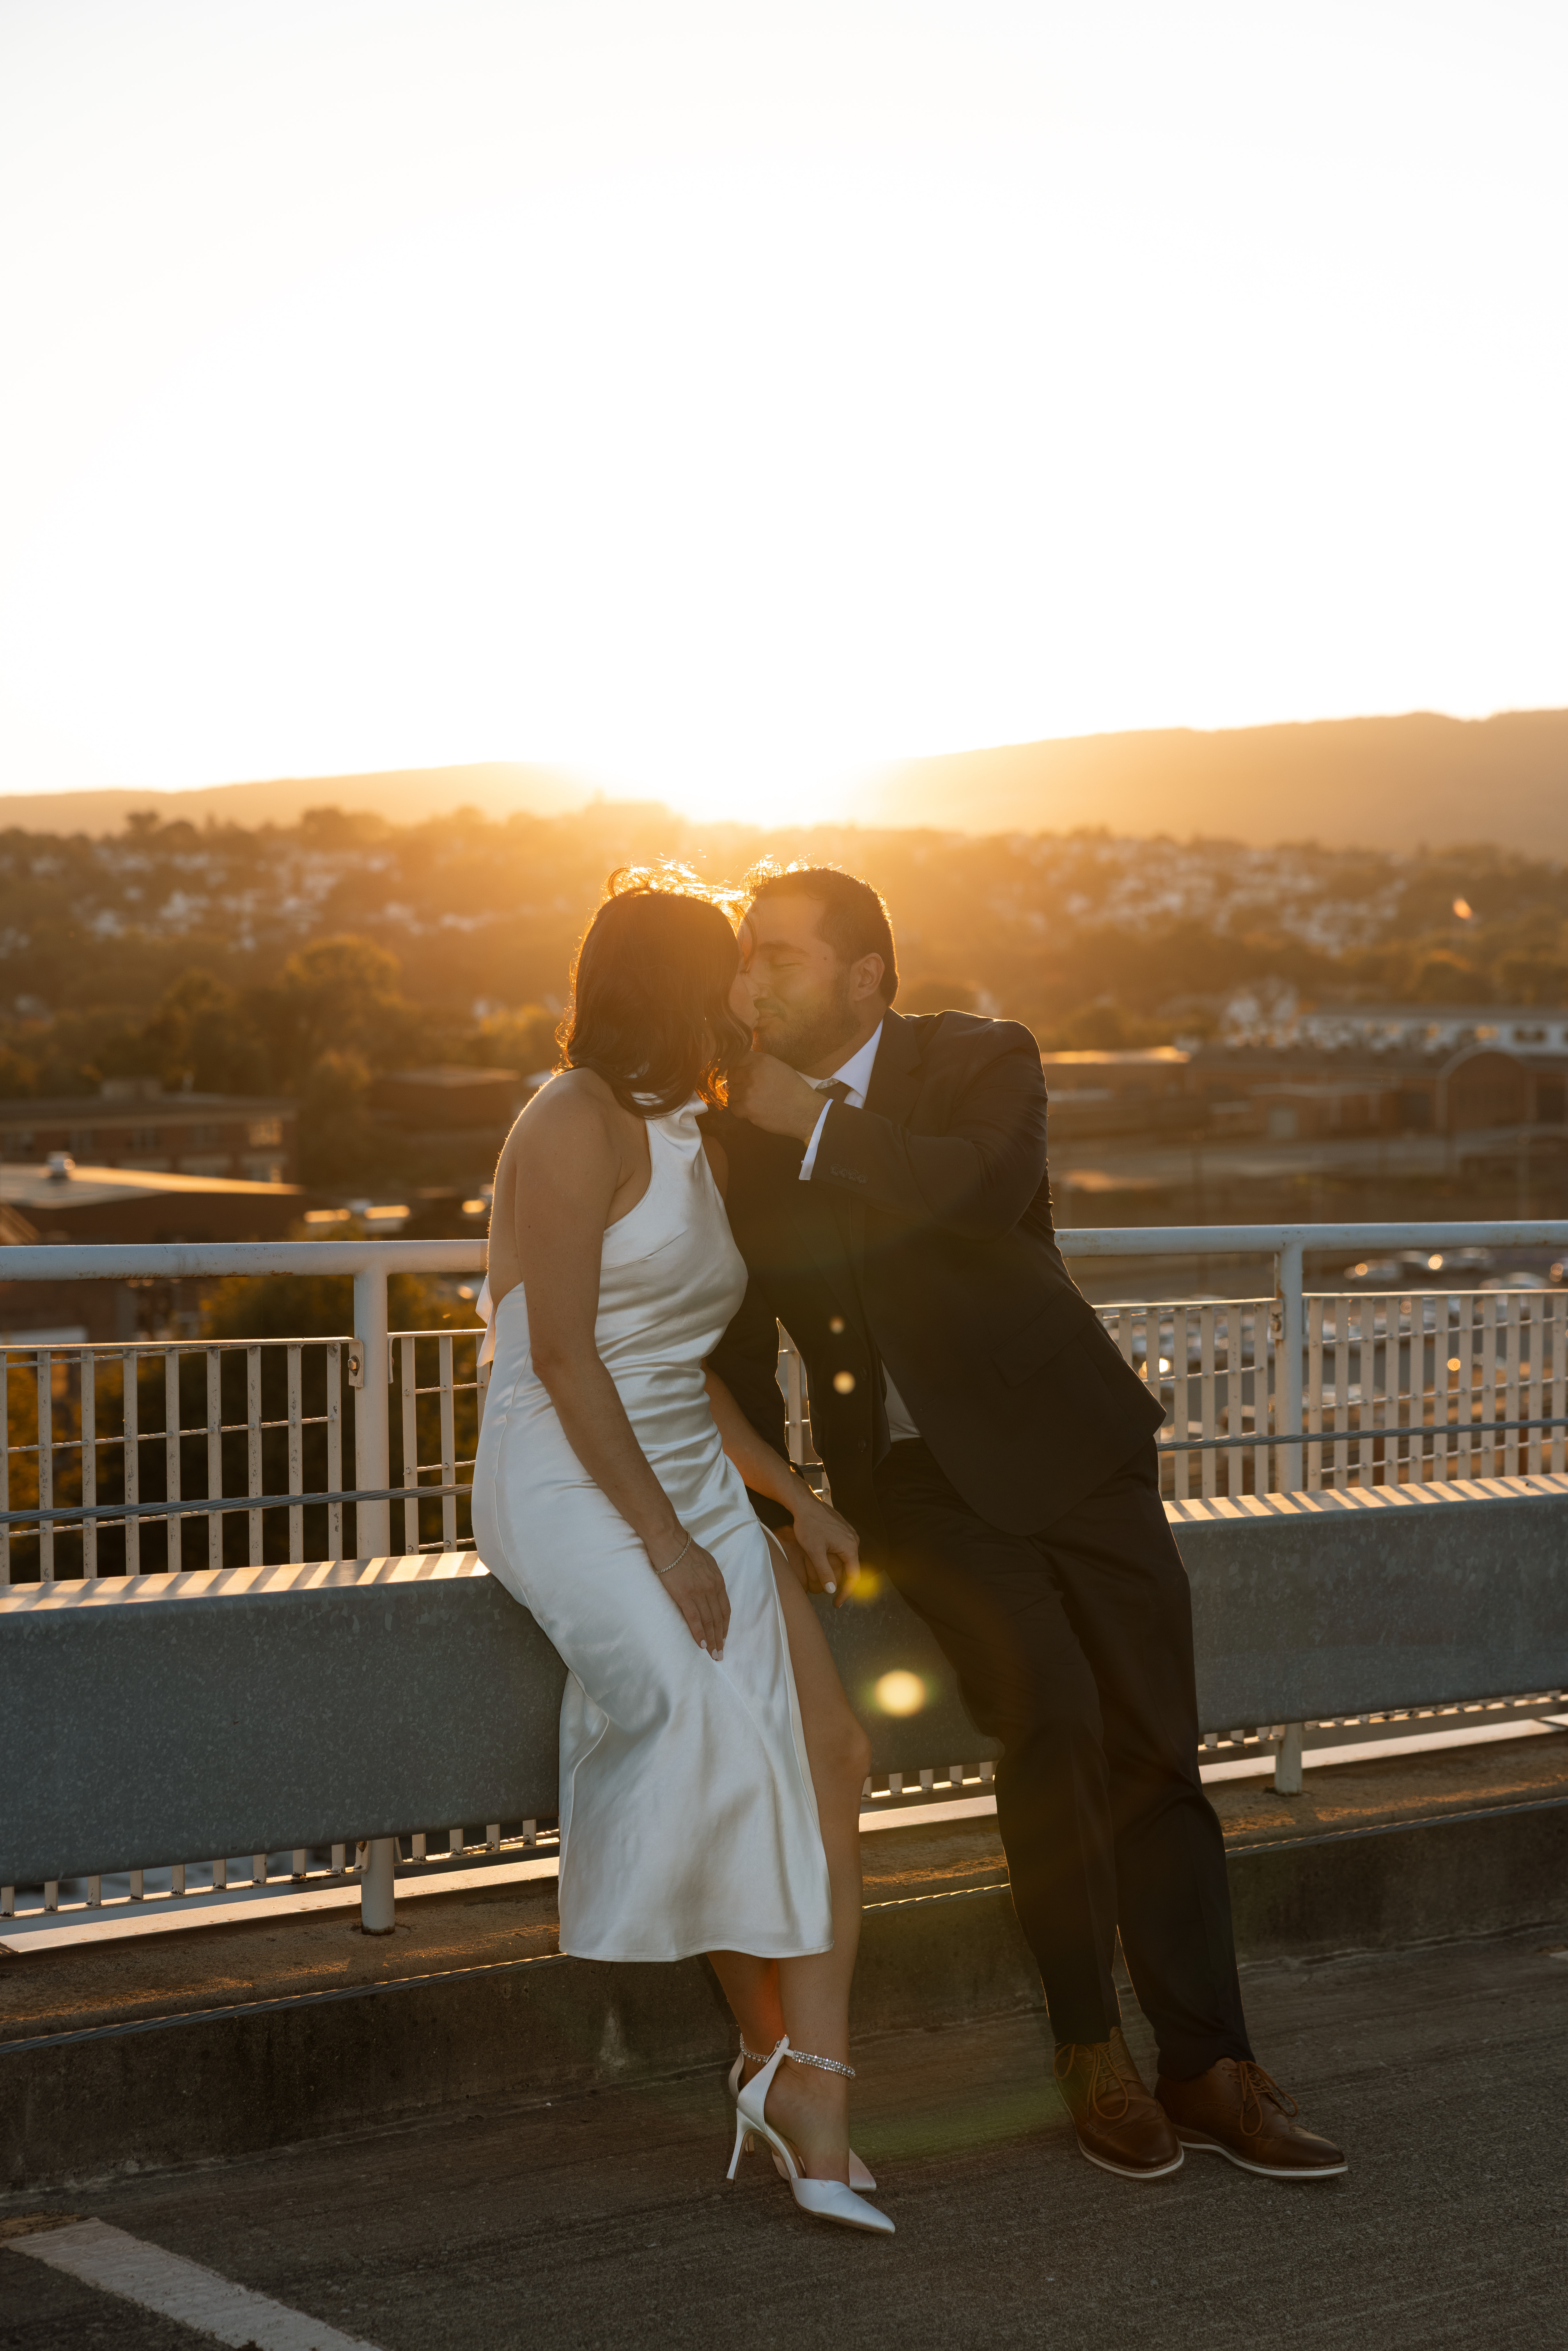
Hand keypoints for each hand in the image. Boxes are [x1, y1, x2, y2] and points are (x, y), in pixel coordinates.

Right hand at [653, 1535, 730, 1656]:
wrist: (669, 1541)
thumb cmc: (683, 1549)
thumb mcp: (705, 1562)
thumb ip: (709, 1577)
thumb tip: (709, 1588)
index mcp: (717, 1580)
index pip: (725, 1608)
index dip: (725, 1625)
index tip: (723, 1637)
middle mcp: (712, 1588)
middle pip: (719, 1618)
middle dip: (720, 1638)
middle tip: (720, 1653)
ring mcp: (699, 1592)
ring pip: (709, 1621)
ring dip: (712, 1640)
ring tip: (713, 1654)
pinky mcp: (685, 1596)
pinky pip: (694, 1619)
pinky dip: (699, 1633)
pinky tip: (701, 1645)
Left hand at [727, 1051, 825, 1143]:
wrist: (804, 1111)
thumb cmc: (795, 1089)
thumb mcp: (780, 1068)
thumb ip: (761, 1064)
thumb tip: (745, 1064)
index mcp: (761, 1061)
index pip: (738, 1059)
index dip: (738, 1068)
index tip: (741, 1074)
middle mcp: (752, 1073)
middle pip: (732, 1076)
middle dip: (739, 1083)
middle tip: (750, 1090)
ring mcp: (748, 1091)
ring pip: (732, 1093)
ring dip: (741, 1098)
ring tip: (755, 1101)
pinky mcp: (747, 1108)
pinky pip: (734, 1108)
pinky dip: (742, 1111)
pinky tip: (753, 1111)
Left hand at [788, 1487, 860, 1608]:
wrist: (804, 1503)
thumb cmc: (808, 1525)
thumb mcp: (815, 1552)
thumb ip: (824, 1572)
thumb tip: (832, 1590)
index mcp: (850, 1546)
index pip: (854, 1576)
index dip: (846, 1592)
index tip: (837, 1602)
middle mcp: (853, 1539)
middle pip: (852, 1567)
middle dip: (842, 1582)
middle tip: (831, 1594)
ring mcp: (849, 1533)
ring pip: (847, 1558)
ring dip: (839, 1570)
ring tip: (827, 1580)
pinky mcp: (842, 1529)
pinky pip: (843, 1548)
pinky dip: (837, 1559)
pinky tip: (826, 1562)